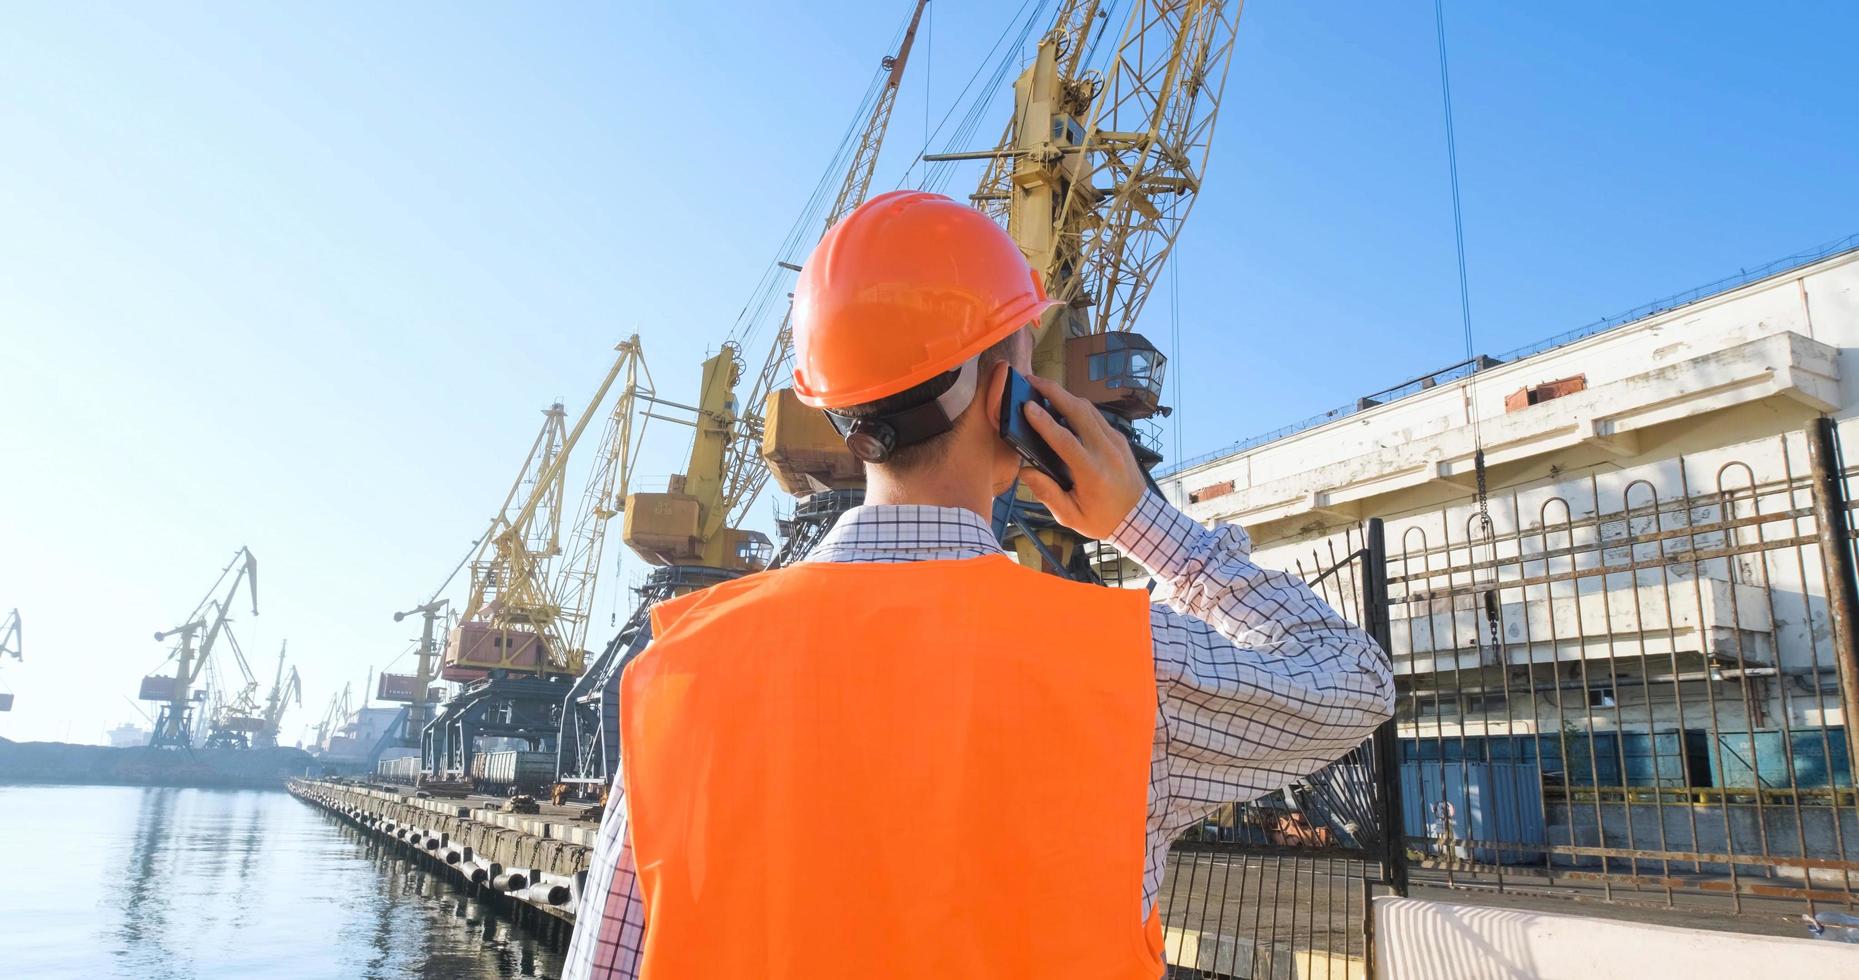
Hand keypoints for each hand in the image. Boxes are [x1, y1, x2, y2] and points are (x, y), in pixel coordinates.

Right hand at [1015, 373, 1146, 539]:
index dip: (1044, 421)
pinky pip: (1096, 416)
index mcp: (1092, 472)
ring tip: (1043, 388)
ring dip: (1065, 395)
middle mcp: (1107, 451)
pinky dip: (1077, 407)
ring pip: (1088, 409)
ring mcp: (1116, 442)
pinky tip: (1062, 406)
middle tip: (1031, 381)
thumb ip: (1047, 494)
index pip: (1065, 440)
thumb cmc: (1102, 520)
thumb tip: (1025, 471)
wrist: (1139, 518)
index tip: (1028, 406)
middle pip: (1079, 411)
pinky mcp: (1119, 439)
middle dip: (1054, 392)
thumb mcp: (1071, 516)